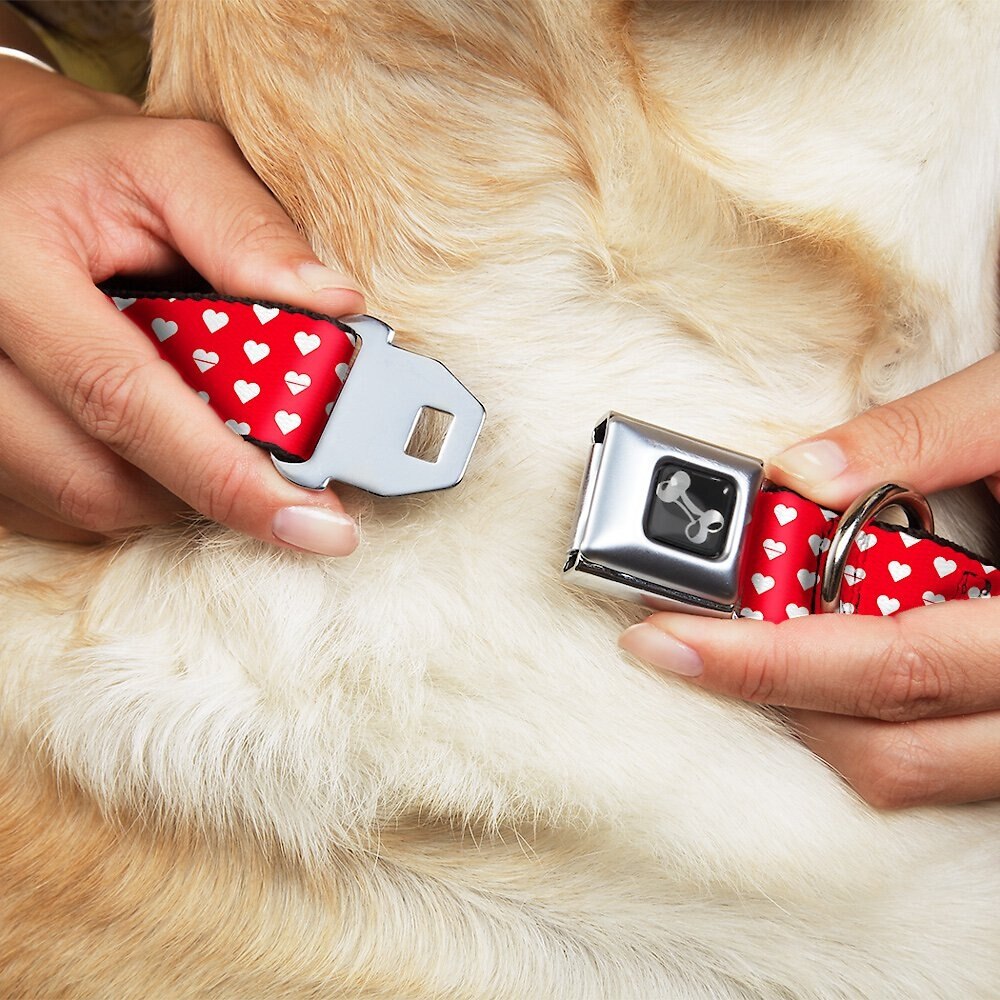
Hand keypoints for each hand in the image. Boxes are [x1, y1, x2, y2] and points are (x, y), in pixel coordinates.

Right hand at [0, 59, 364, 552]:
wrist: (17, 187)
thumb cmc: (101, 176)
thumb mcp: (177, 165)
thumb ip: (249, 230)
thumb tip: (336, 306)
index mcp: (9, 266)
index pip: (122, 398)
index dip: (225, 474)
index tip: (315, 522)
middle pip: (98, 478)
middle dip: (211, 488)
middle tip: (289, 479)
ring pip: (83, 504)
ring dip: (174, 489)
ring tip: (216, 432)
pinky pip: (60, 510)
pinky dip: (133, 490)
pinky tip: (161, 441)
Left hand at [620, 353, 999, 808]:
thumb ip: (922, 435)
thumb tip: (800, 472)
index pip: (892, 664)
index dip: (766, 660)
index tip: (666, 637)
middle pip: (890, 746)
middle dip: (768, 694)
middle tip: (680, 639)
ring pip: (913, 770)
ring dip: (814, 713)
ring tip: (746, 642)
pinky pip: (940, 760)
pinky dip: (866, 717)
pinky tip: (824, 653)